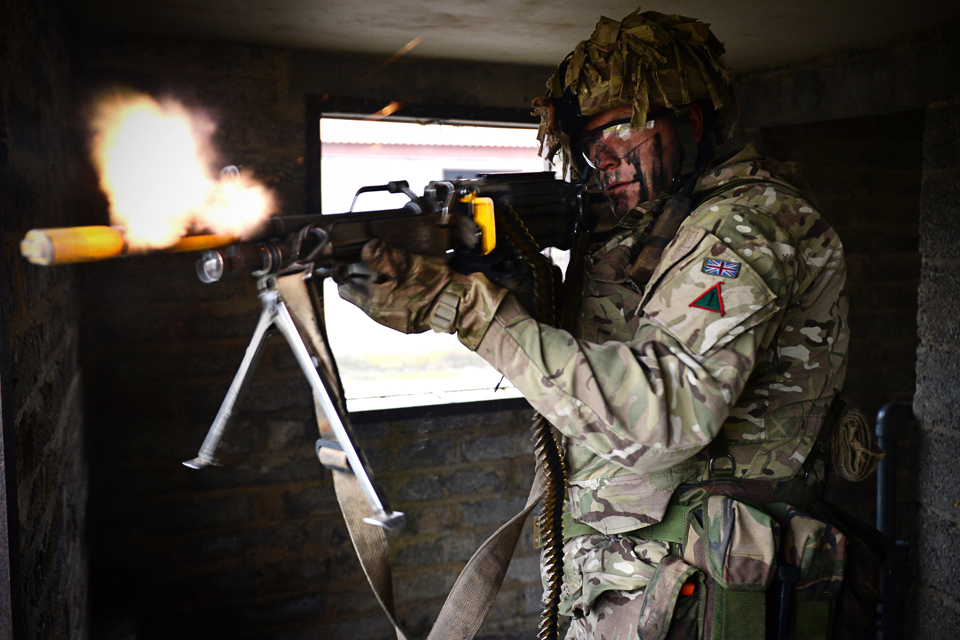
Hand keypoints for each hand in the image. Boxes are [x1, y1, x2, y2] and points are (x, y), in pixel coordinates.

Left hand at [336, 240, 508, 348]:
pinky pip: (390, 304)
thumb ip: (383, 255)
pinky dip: (393, 292)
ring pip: (374, 298)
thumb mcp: (408, 263)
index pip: (345, 287)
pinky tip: (406, 282)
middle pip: (359, 292)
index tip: (355, 258)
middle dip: (365, 276)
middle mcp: (380, 314)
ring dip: (380, 283)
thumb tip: (365, 248)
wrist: (463, 304)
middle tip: (379, 261)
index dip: (348, 270)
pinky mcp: (406, 321)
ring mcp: (393, 320)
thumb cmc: (438, 285)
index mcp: (375, 301)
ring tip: (396, 271)